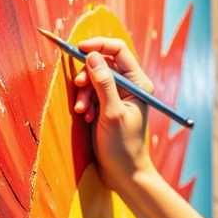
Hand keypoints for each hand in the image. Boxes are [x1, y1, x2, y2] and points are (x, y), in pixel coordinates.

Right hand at [73, 37, 155, 193]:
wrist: (124, 172)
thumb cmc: (123, 146)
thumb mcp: (112, 113)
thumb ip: (103, 84)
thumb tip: (92, 56)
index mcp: (139, 83)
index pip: (118, 50)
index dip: (98, 45)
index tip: (78, 49)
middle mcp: (130, 86)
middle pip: (102, 63)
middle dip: (87, 76)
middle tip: (78, 88)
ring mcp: (117, 95)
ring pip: (93, 79)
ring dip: (83, 93)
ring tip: (83, 112)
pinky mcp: (106, 106)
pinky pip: (90, 93)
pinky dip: (85, 102)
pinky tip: (86, 117)